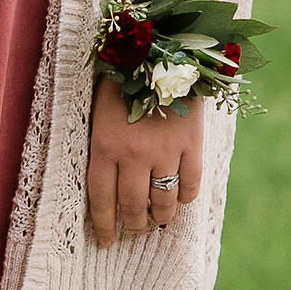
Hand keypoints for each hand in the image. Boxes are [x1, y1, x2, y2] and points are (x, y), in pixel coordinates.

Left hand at [87, 70, 203, 244]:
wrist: (163, 48)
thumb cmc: (123, 79)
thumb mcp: (99, 110)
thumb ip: (101, 145)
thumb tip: (104, 185)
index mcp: (104, 145)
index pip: (101, 199)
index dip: (103, 225)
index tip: (105, 241)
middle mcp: (133, 155)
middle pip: (133, 206)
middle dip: (132, 225)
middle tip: (133, 230)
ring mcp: (165, 151)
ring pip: (163, 203)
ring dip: (159, 218)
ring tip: (155, 222)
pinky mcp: (192, 145)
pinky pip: (190, 185)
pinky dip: (184, 198)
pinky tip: (179, 201)